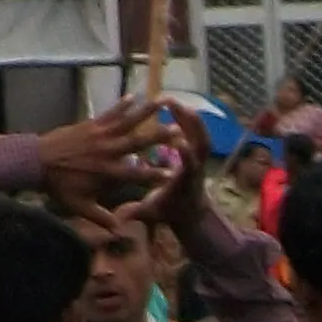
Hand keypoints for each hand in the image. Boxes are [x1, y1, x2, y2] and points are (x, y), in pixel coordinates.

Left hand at [35, 99, 164, 218]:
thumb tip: (120, 231)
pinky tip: (132, 95)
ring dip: (144, 112)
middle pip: (137, 143)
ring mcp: (99, 135)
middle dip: (158, 137)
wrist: (36, 162)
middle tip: (178, 130)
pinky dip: (120, 104)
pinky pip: (108, 113)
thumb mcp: (79, 206)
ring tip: (162, 102)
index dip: (156, 174)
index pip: (137, 174)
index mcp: (108, 172)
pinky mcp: (90, 125)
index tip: (176, 172)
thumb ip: (101, 218)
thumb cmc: (59, 186)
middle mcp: (107, 151)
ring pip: (126, 122)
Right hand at [131, 99, 210, 228]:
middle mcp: (196, 168)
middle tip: (177, 108)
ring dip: (188, 117)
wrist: (192, 214)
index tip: (179, 141)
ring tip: (172, 100)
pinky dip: (187, 117)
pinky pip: (196, 132)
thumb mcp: (152, 214)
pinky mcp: (196, 152)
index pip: (191, 167)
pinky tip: (175, 104)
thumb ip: (137, 213)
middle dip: (192, 125)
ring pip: (201, 134)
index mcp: (186, 182)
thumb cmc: (170, 211)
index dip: (187, 154)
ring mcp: (199, 159)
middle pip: (202, 144)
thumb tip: (119, 221)